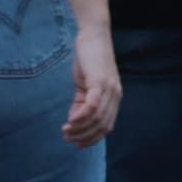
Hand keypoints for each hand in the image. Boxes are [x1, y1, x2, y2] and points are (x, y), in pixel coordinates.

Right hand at [61, 25, 115, 149]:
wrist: (93, 37)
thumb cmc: (89, 62)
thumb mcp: (85, 86)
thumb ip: (82, 103)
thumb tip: (74, 122)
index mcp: (114, 98)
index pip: (106, 127)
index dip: (92, 139)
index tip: (76, 144)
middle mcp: (115, 95)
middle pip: (102, 126)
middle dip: (84, 136)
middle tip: (67, 136)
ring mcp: (109, 88)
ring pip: (97, 118)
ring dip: (80, 128)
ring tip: (66, 130)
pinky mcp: (100, 80)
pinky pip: (93, 104)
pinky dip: (82, 116)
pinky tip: (71, 121)